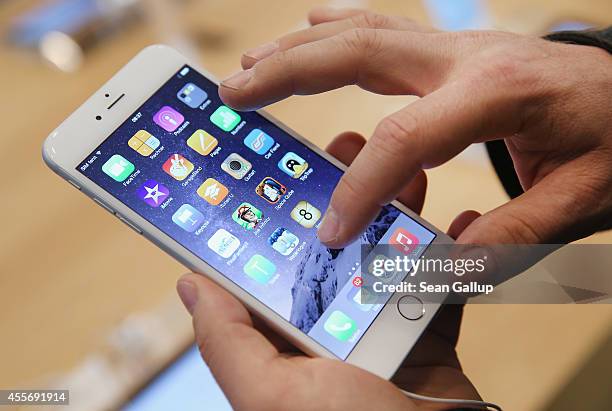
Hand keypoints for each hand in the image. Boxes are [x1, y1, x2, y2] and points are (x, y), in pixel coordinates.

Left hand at [177, 132, 482, 410]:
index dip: (269, 216)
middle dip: (343, 199)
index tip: (274, 168)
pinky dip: (448, 254)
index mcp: (285, 340)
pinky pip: (436, 283)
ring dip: (397, 213)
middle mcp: (329, 330)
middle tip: (349, 151)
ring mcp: (379, 329)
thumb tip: (191, 285)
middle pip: (333, 249)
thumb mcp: (272, 395)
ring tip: (405, 171)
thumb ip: (229, 341)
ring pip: (386, 256)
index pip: (269, 267)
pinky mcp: (426, 333)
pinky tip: (457, 220)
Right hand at [218, 7, 611, 247]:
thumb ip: (514, 235)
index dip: (360, 186)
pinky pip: (381, 29)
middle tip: (234, 96)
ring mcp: (455, 47)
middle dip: (290, 75)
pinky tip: (304, 32)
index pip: (407, 139)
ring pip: (362, 31)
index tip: (329, 231)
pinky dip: (335, 29)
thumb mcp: (584, 198)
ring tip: (249, 70)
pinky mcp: (450, 52)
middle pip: (360, 53)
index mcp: (498, 93)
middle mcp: (466, 58)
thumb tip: (445, 268)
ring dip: (299, 48)